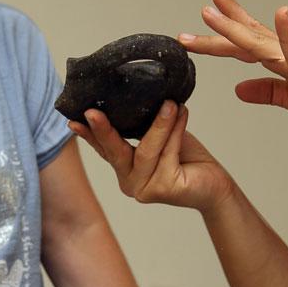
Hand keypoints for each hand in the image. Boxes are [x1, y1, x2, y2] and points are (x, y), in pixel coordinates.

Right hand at [68, 102, 233, 213]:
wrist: (214, 184)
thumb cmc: (186, 158)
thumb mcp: (159, 138)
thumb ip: (142, 128)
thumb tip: (130, 97)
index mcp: (124, 169)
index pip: (103, 149)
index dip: (88, 134)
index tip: (73, 120)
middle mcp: (130, 183)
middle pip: (114, 153)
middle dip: (104, 130)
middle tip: (93, 111)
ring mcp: (145, 189)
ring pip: (146, 151)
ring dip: (158, 124)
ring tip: (169, 102)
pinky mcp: (164, 190)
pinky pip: (167, 154)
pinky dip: (174, 131)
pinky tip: (182, 113)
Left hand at [181, 0, 287, 138]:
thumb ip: (264, 91)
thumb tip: (238, 89)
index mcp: (281, 58)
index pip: (249, 39)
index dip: (228, 26)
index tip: (209, 13)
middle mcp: (287, 52)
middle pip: (248, 36)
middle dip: (223, 23)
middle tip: (203, 7)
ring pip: (259, 41)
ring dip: (234, 26)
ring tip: (212, 12)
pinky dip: (287, 32)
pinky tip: (280, 14)